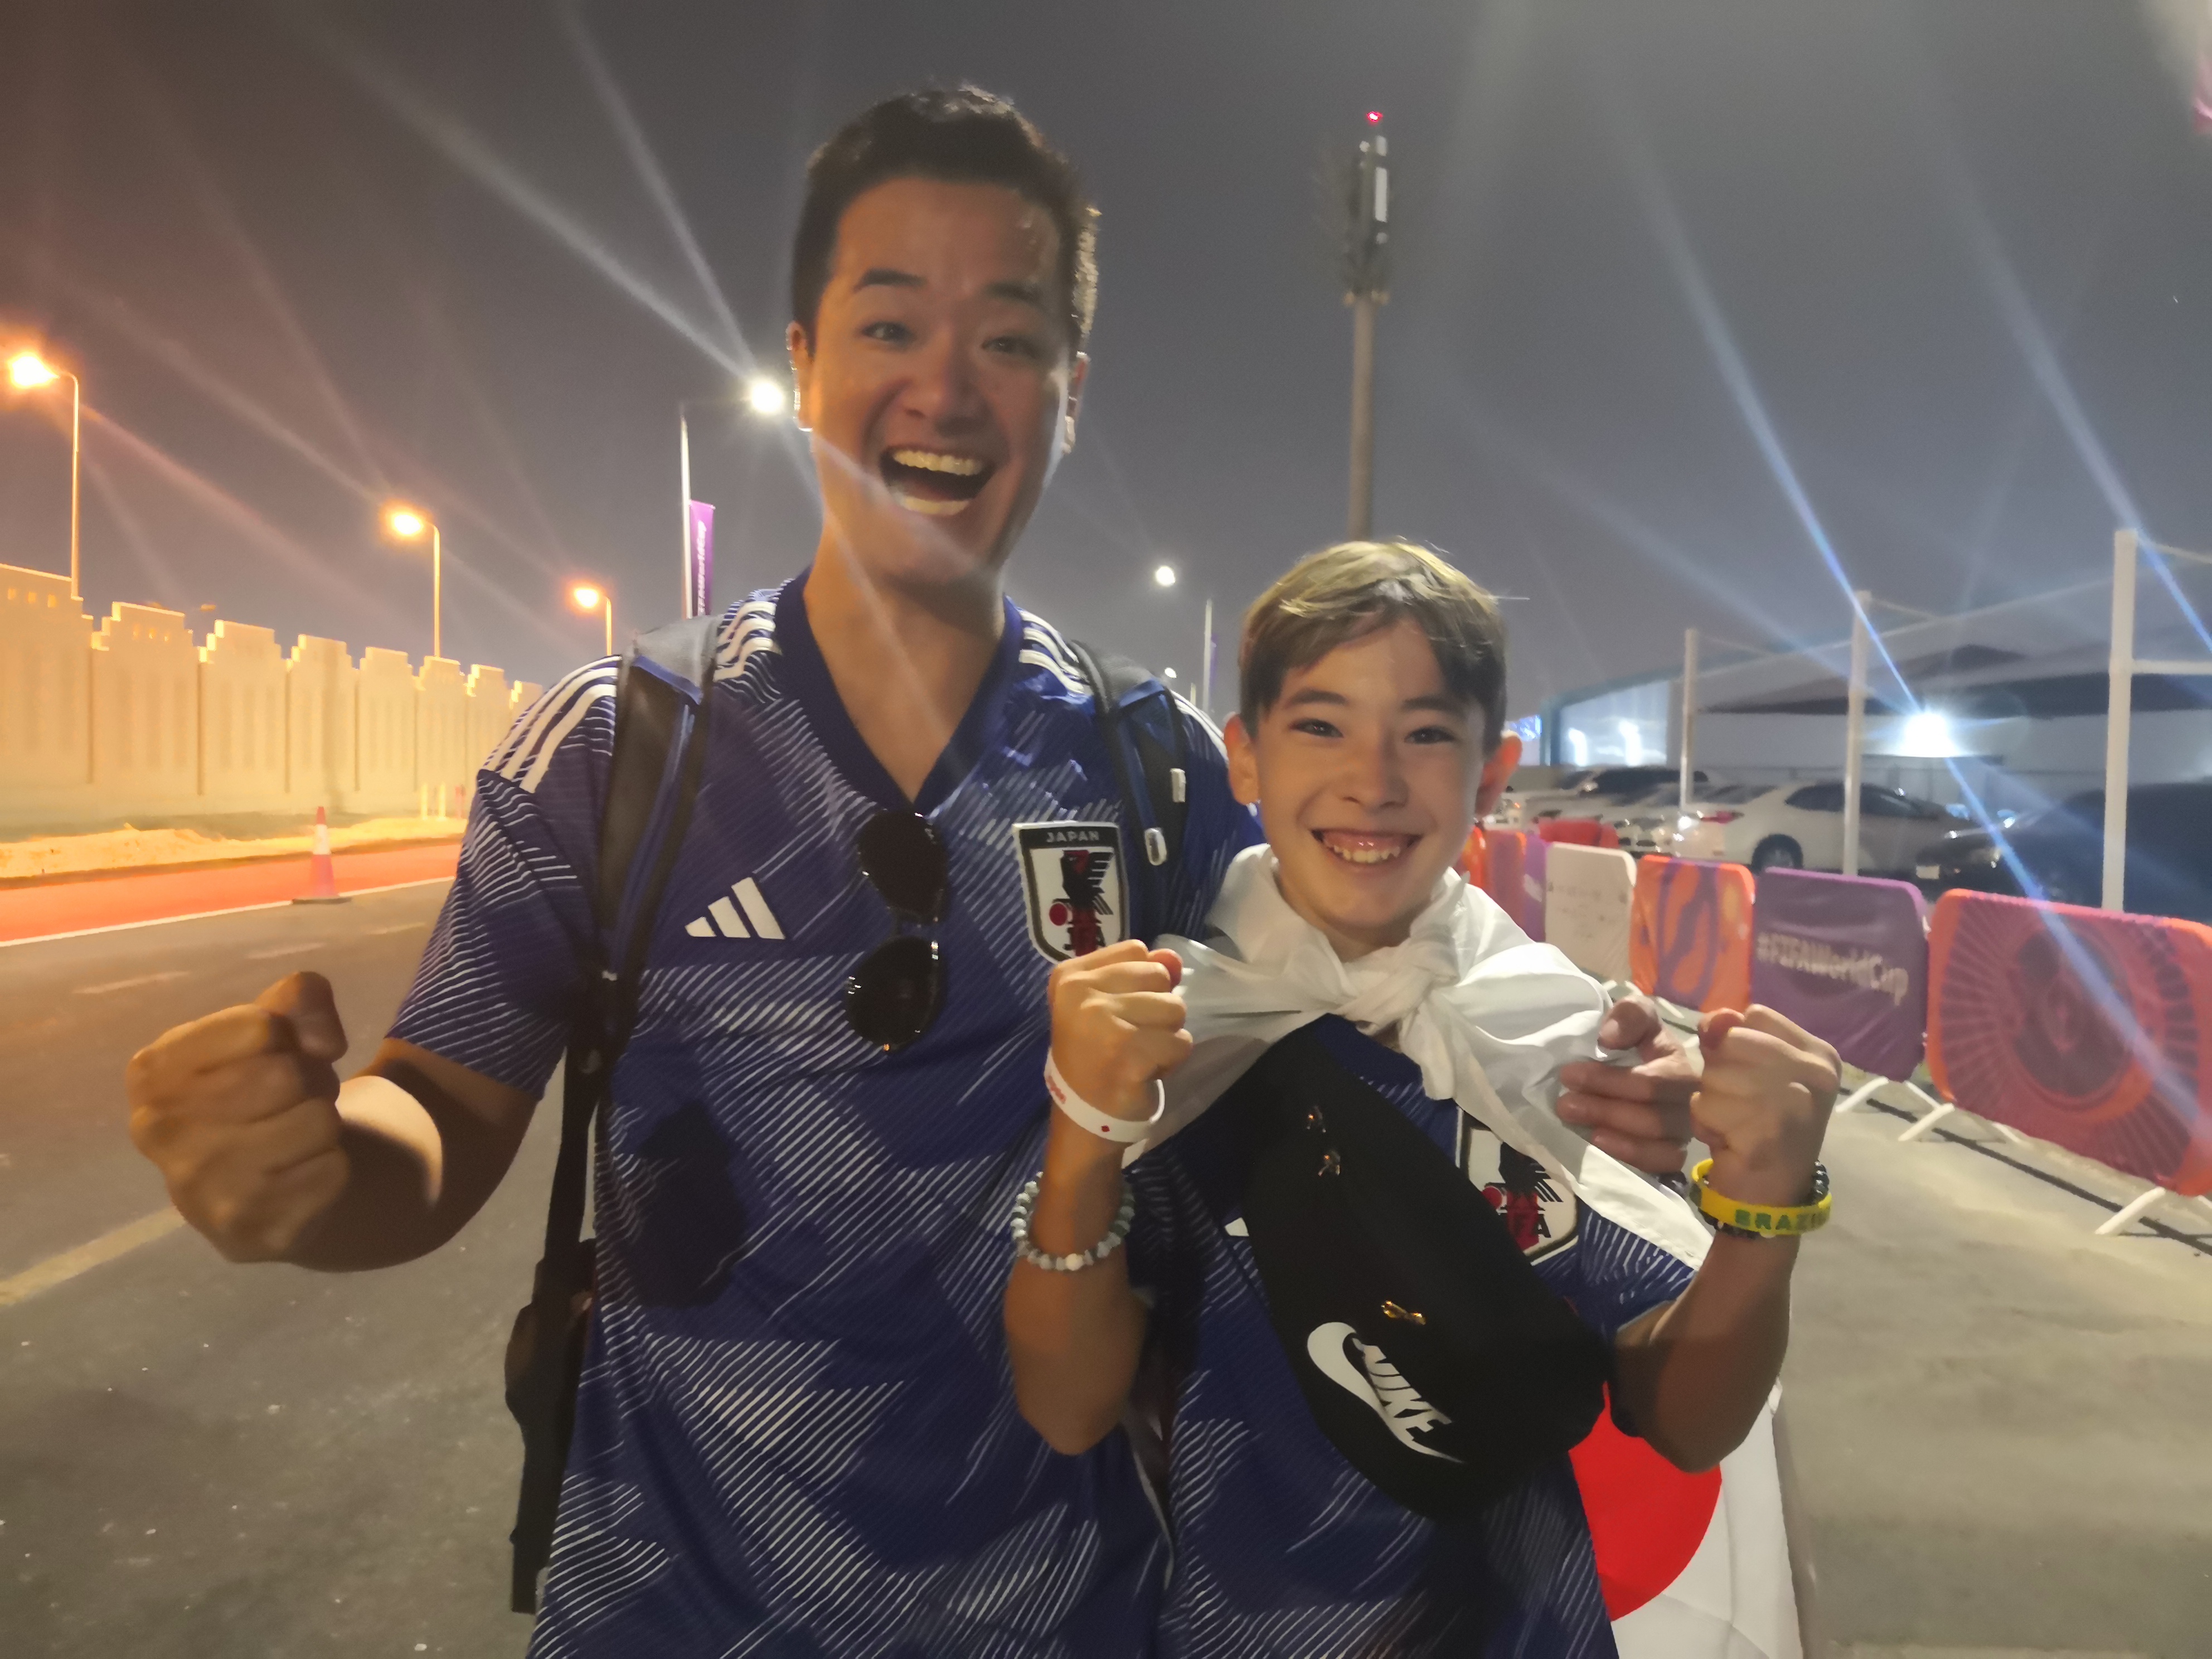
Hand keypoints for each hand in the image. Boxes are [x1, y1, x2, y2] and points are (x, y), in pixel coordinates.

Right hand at [126, 972, 352, 1261]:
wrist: (269, 1180)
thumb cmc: (262, 1088)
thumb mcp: (272, 1028)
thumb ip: (300, 1000)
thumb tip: (323, 1039)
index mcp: (152, 1072)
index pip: (261, 1027)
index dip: (287, 1034)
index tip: (275, 1051)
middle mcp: (160, 1133)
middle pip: (290, 1076)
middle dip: (310, 1079)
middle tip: (294, 1098)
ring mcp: (199, 1191)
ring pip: (317, 1123)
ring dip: (323, 1123)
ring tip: (295, 1133)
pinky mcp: (248, 1232)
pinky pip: (332, 1172)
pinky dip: (332, 1166)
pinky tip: (299, 1174)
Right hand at [1046, 940, 1190, 1121]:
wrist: (1083, 1115)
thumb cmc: (1096, 1053)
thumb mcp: (1111, 1003)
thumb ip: (1142, 972)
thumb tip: (1174, 958)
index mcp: (1070, 975)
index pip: (1136, 950)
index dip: (1141, 982)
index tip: (1118, 1012)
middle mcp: (1080, 993)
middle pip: (1159, 976)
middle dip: (1157, 1010)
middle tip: (1130, 1038)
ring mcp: (1103, 1022)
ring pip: (1175, 1008)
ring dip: (1166, 1035)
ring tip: (1139, 1053)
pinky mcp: (1128, 1053)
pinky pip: (1181, 1042)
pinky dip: (1172, 1060)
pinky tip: (1145, 1072)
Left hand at [1557, 994, 1696, 1174]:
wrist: (1636, 1064)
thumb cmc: (1636, 1040)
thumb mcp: (1636, 1016)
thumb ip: (1629, 1016)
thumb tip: (1609, 1038)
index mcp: (1680, 1066)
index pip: (1651, 1082)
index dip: (1608, 1081)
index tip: (1568, 1075)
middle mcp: (1691, 1103)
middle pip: (1654, 1118)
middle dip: (1605, 1110)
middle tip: (1564, 1105)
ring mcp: (1685, 1131)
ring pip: (1661, 1146)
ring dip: (1618, 1139)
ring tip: (1584, 1130)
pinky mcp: (1674, 1153)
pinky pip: (1662, 1165)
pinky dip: (1633, 1158)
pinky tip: (1603, 1146)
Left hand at [1691, 1006, 1839, 1206]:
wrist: (1771, 1196)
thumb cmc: (1759, 1125)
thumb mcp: (1751, 1070)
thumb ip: (1731, 1037)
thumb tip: (1715, 1018)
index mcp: (1820, 1054)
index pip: (1756, 1014)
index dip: (1734, 1040)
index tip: (1748, 1073)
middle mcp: (1816, 1074)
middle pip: (1731, 1041)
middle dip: (1719, 1073)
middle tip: (1739, 1105)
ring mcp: (1795, 1102)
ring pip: (1714, 1074)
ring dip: (1710, 1100)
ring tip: (1734, 1123)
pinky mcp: (1766, 1132)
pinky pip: (1705, 1106)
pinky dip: (1705, 1124)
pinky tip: (1729, 1140)